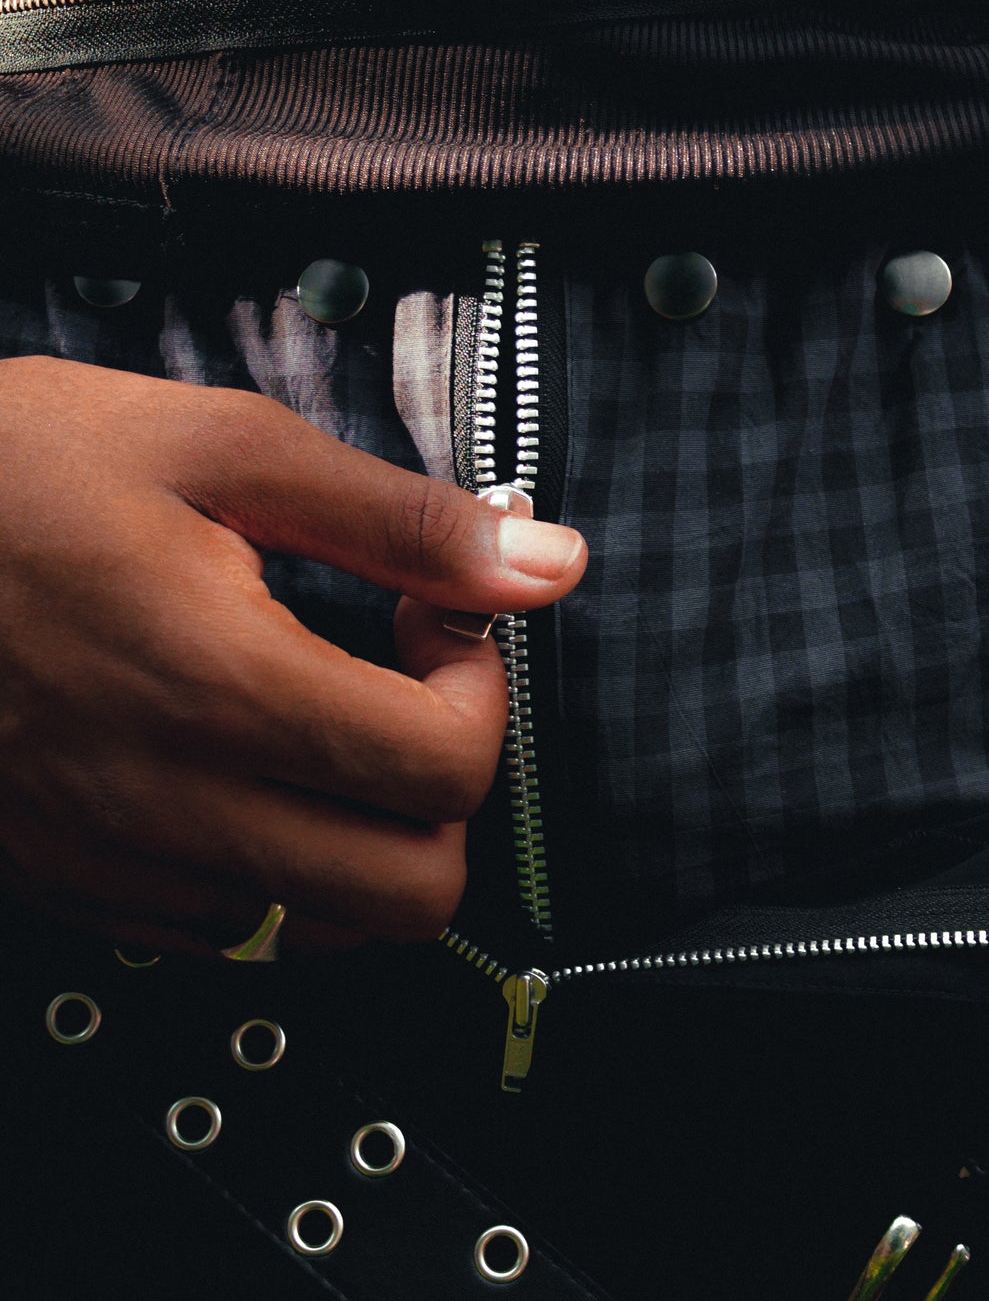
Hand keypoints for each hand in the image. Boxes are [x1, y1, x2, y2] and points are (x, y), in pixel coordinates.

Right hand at [0, 355, 585, 954]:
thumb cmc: (20, 470)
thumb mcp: (224, 444)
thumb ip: (398, 517)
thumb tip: (545, 561)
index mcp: (222, 684)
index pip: (444, 773)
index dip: (481, 692)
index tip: (434, 625)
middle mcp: (169, 801)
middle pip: (410, 895)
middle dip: (444, 792)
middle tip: (398, 689)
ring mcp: (111, 858)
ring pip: (319, 934)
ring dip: (362, 840)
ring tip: (321, 723)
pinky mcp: (67, 880)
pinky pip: (218, 933)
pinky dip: (269, 866)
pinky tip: (239, 762)